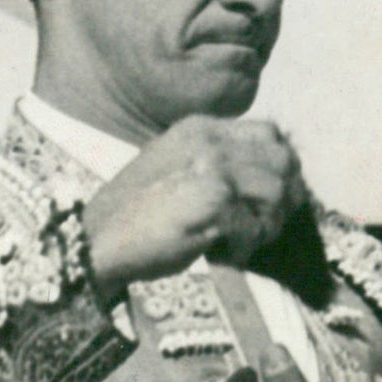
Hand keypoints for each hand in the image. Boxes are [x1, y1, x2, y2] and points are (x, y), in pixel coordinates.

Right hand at [83, 116, 304, 301]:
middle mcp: (208, 141)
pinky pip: (256, 227)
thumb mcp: (176, 165)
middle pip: (283, 161)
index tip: (270, 198)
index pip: (270, 133)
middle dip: (282, 198)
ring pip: (276, 194)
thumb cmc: (138, 213)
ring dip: (265, 225)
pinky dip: (244, 249)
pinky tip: (220, 254)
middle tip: (260, 225)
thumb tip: (274, 178)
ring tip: (236, 241)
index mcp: (200, 128)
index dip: (280, 168)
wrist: (98, 239)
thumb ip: (218, 161)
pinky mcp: (212, 200)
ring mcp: (211, 167)